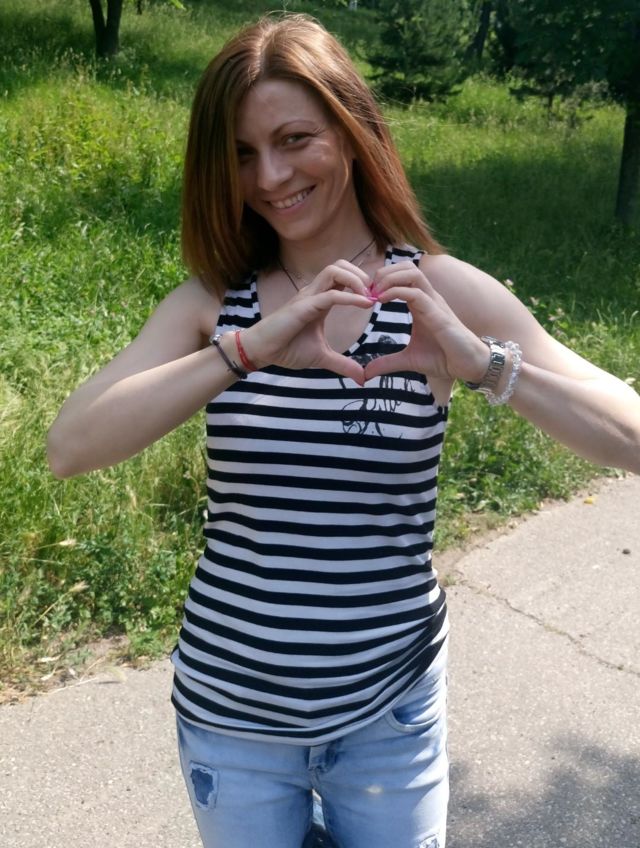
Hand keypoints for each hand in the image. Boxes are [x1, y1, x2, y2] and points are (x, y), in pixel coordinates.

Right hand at [242, 261, 374, 383]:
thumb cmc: (287, 349)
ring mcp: (308, 297)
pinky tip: (365, 305)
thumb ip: (342, 365)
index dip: (362, 283)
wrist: (262, 352)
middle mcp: (315, 293)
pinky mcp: (303, 307)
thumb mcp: (322, 358)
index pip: (343, 277)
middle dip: (361, 275)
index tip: (377, 300)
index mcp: (320, 299)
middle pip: (340, 265)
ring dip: (356, 280)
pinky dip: (350, 298)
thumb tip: (362, 378)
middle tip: (374, 294)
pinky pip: (330, 295)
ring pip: (334, 271)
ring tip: (368, 298)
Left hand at [362, 261, 488, 383]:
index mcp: (421, 303)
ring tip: (374, 294)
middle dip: (384, 272)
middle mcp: (428, 298)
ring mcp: (435, 303)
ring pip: (412, 273)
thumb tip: (366, 373)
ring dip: (389, 278)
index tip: (365, 296)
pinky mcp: (439, 315)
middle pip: (406, 267)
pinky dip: (396, 292)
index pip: (402, 276)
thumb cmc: (444, 359)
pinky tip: (381, 301)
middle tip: (367, 291)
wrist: (469, 366)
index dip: (381, 280)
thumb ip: (387, 363)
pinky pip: (416, 294)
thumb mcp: (409, 360)